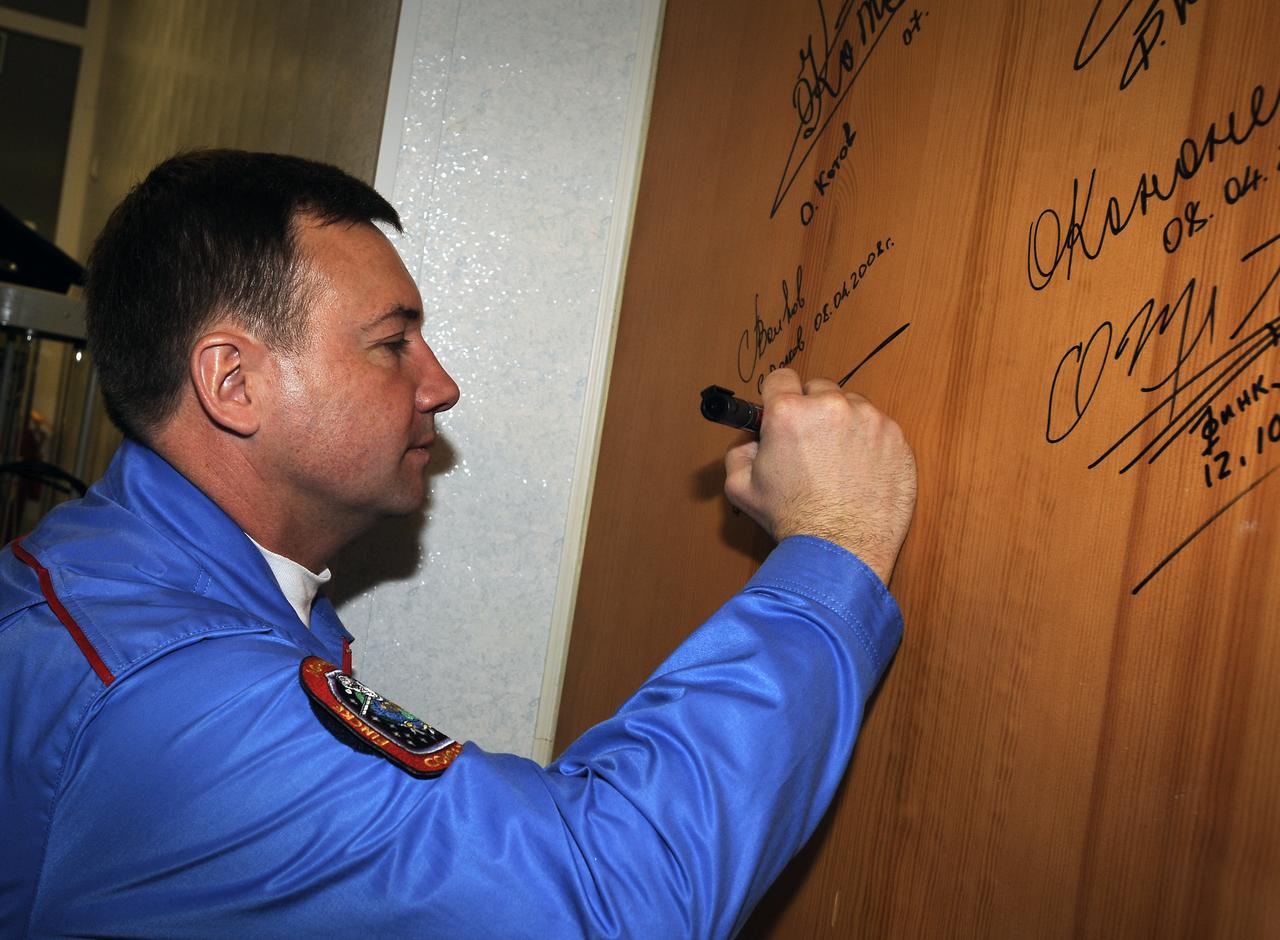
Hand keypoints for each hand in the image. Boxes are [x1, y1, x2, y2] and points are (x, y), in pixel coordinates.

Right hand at [723, 369, 916, 584]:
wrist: (841, 550)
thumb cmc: (793, 520)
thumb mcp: (741, 487)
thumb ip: (739, 451)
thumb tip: (753, 439)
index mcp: (789, 413)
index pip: (781, 377)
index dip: (778, 395)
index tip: (783, 410)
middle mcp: (831, 407)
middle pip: (819, 388)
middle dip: (813, 410)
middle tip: (811, 444)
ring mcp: (869, 419)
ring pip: (852, 406)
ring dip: (844, 424)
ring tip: (838, 463)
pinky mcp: (896, 437)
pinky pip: (879, 427)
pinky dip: (870, 443)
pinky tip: (861, 472)